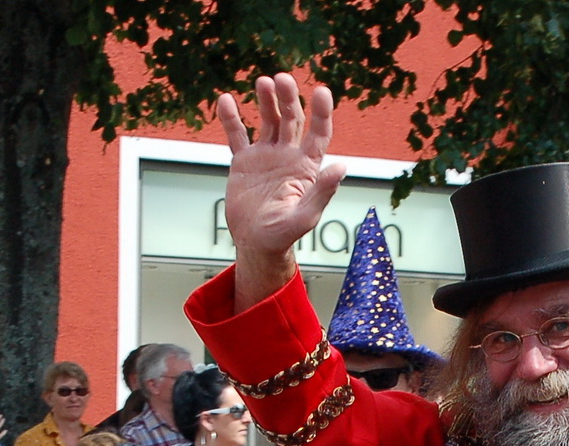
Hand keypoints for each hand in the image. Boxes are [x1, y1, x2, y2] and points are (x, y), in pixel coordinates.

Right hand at [217, 75, 346, 259]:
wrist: (256, 244)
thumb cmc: (284, 235)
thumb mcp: (305, 216)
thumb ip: (322, 192)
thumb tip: (341, 167)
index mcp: (307, 167)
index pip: (319, 134)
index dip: (321, 113)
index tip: (321, 91)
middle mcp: (288, 156)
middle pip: (292, 120)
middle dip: (289, 99)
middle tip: (283, 79)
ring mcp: (266, 156)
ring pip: (268, 121)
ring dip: (267, 101)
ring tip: (263, 82)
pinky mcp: (244, 162)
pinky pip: (237, 135)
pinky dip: (232, 119)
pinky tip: (226, 100)